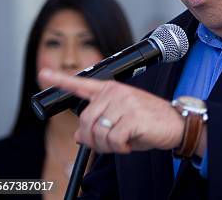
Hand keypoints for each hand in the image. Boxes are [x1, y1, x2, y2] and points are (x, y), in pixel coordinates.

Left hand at [38, 69, 184, 153]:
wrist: (177, 124)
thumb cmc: (149, 122)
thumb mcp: (121, 121)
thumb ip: (99, 124)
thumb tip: (80, 135)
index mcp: (112, 90)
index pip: (82, 84)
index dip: (60, 79)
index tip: (43, 73)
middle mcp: (117, 93)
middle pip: (85, 121)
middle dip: (94, 139)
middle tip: (110, 143)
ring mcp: (125, 103)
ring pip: (97, 132)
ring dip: (107, 145)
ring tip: (121, 143)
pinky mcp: (133, 117)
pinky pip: (113, 139)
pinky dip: (119, 147)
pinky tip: (129, 143)